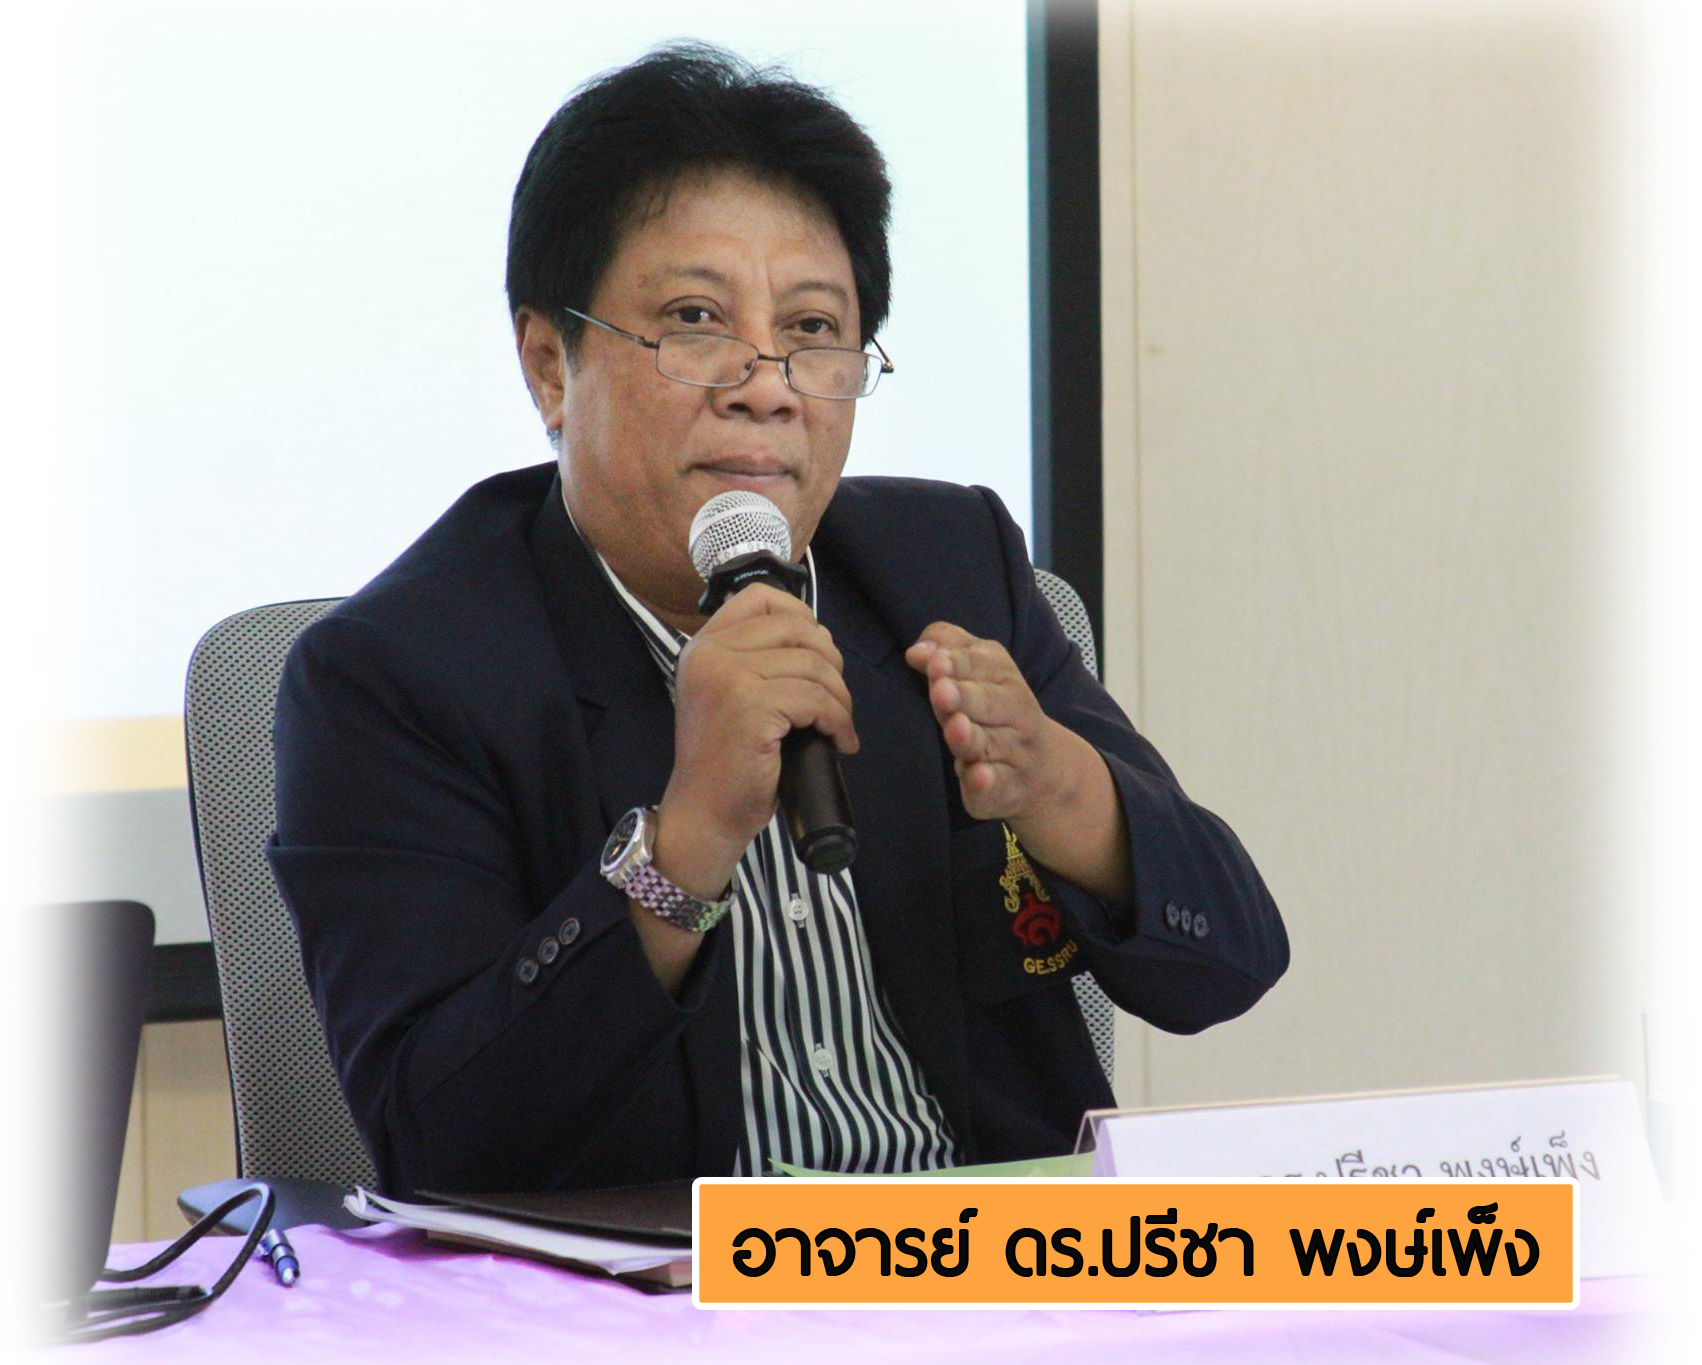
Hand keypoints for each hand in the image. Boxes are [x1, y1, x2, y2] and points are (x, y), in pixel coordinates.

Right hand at [656, 584, 857, 896]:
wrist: (704, 813)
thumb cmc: (725, 760)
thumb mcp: (729, 694)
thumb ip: (756, 660)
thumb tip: (818, 637)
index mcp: (704, 646)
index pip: (760, 597)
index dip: (800, 614)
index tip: (818, 649)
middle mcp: (710, 654)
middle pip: (797, 629)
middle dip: (831, 661)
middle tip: (836, 698)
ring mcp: (728, 678)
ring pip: (814, 665)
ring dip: (840, 698)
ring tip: (839, 725)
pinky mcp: (750, 708)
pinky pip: (817, 700)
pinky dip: (839, 721)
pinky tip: (840, 741)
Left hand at [903, 622, 1075, 822]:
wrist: (1047, 770)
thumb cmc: (995, 711)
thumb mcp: (980, 670)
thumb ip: (949, 650)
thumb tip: (916, 652)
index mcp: (1004, 680)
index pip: (982, 666)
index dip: (958, 664)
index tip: (936, 662)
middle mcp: (1014, 715)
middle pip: (989, 704)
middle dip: (965, 697)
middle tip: (940, 691)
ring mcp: (1013, 755)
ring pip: (991, 745)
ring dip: (971, 738)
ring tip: (954, 728)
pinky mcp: (1006, 791)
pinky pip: (999, 787)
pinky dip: (988, 784)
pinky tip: (977, 777)